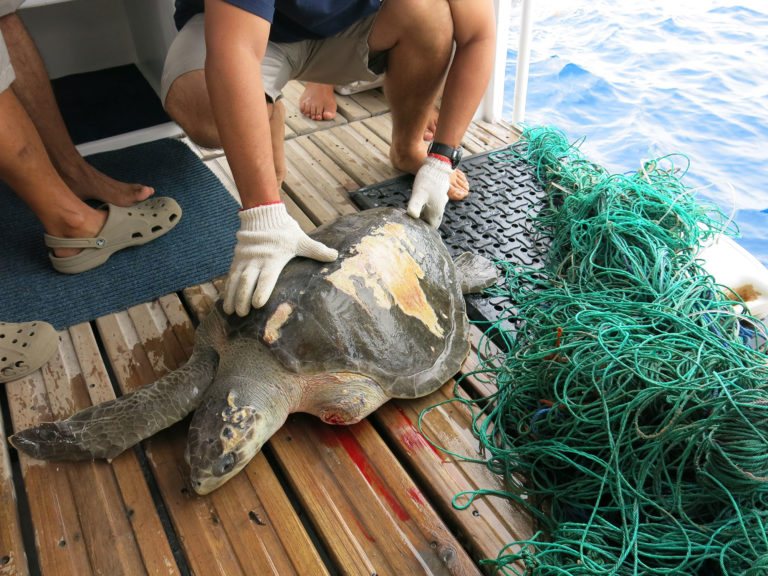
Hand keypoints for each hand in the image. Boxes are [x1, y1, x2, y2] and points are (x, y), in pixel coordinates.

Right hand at [223, 202, 337, 315]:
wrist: (264, 214)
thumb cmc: (285, 231)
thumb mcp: (301, 240)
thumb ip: (317, 250)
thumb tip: (335, 256)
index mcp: (273, 258)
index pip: (266, 277)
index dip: (261, 290)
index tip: (257, 304)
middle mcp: (256, 260)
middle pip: (247, 281)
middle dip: (243, 298)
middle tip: (242, 313)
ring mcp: (245, 259)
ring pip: (236, 279)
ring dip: (232, 296)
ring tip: (229, 311)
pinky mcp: (237, 258)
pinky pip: (231, 274)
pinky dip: (227, 287)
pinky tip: (225, 300)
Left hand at [407, 155, 451, 227]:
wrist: (436, 167)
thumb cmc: (427, 181)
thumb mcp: (418, 194)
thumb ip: (415, 206)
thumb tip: (412, 216)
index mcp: (436, 211)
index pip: (431, 226)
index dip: (423, 228)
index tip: (413, 226)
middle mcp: (440, 208)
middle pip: (431, 220)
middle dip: (422, 221)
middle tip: (410, 219)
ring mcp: (440, 201)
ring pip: (431, 212)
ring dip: (423, 213)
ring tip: (413, 210)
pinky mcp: (438, 195)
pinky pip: (432, 204)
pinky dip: (425, 206)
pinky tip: (418, 201)